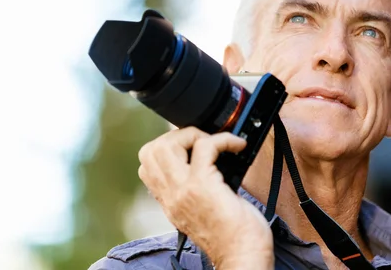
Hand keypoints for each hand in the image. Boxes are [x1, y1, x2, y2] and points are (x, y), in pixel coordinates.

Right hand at [138, 127, 273, 269]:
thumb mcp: (205, 210)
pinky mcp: (202, 185)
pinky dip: (224, 139)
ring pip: (167, 144)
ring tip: (216, 142)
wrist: (243, 257)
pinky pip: (205, 146)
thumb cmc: (235, 237)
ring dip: (195, 134)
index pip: (147, 165)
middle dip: (177, 136)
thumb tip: (212, 159)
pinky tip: (238, 146)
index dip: (167, 146)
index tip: (191, 145)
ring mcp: (183, 190)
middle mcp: (171, 196)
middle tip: (203, 141)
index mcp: (170, 202)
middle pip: (150, 150)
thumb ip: (198, 188)